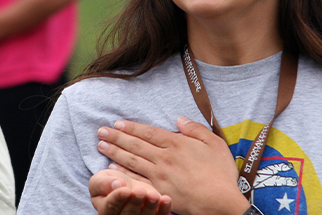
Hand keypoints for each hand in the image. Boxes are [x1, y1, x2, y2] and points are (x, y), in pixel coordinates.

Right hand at [89, 167, 170, 214]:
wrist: (125, 186)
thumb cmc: (110, 183)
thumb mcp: (100, 179)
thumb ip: (103, 183)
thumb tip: (116, 184)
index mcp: (105, 211)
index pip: (110, 207)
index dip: (118, 199)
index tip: (125, 189)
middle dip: (135, 203)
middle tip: (141, 191)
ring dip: (150, 207)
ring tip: (154, 195)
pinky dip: (164, 210)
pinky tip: (166, 199)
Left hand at [96, 117, 250, 214]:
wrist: (220, 202)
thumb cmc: (220, 173)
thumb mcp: (215, 144)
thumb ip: (196, 129)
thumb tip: (180, 119)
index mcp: (177, 144)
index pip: (149, 132)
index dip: (132, 127)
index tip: (118, 123)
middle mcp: (165, 158)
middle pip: (136, 145)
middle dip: (116, 137)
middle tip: (101, 131)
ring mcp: (160, 175)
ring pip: (132, 160)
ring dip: (114, 152)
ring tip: (101, 145)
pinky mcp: (158, 190)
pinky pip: (136, 180)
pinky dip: (123, 173)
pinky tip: (112, 169)